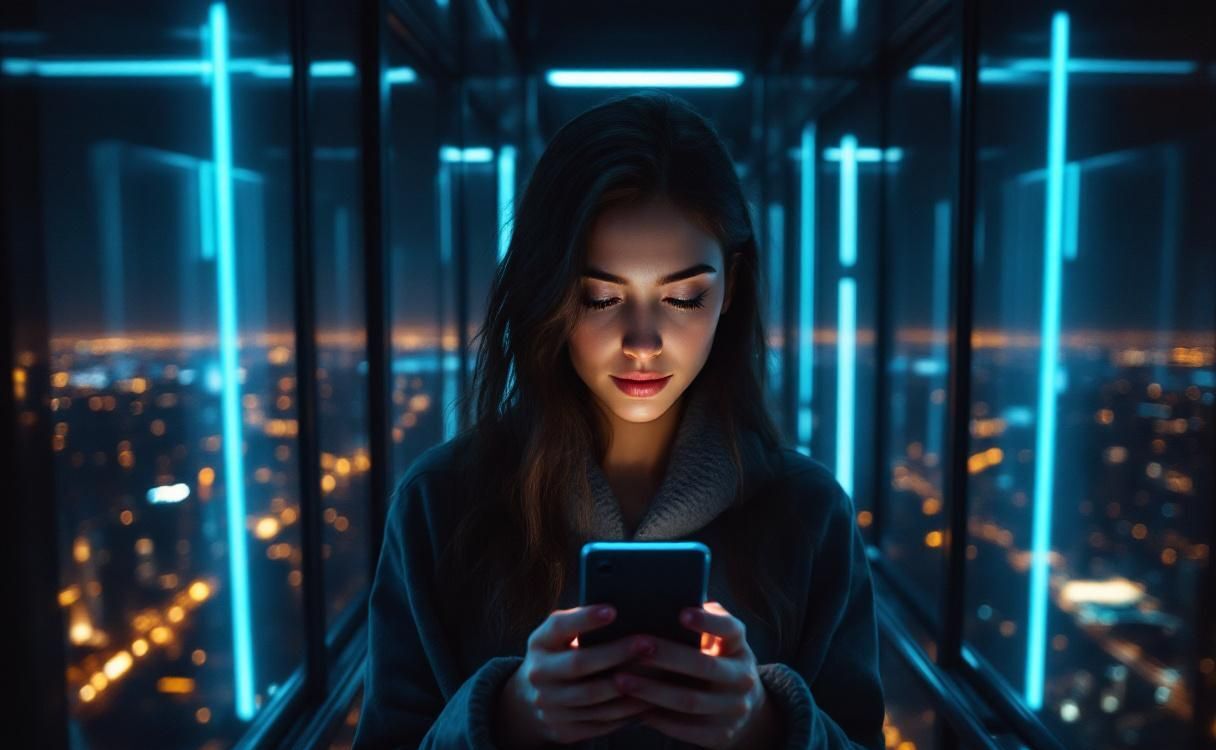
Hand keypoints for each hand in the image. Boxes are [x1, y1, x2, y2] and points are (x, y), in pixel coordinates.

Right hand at [495, 604, 656, 746]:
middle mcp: (539, 674)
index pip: (559, 626)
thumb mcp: (561, 635)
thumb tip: (626, 609)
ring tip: (658, 673)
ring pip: (594, 698)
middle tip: (648, 643)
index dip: (585, 619)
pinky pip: (600, 722)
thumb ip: (582, 624)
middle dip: (616, 653)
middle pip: (579, 664)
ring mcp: (549, 705)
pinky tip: (648, 700)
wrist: (533, 699)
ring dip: (628, 687)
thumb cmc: (561, 654)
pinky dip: (626, 712)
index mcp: (539, 642)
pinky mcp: (563, 730)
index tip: (613, 610)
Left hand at [612, 601, 778, 748]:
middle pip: (705, 666)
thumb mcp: (714, 639)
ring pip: (691, 701)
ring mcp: (734, 707)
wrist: (742, 706)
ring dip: (653, 691)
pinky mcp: (722, 734)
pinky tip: (635, 707)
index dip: (708, 621)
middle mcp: (742, 676)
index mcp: (738, 646)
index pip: (730, 629)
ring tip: (621, 680)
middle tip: (636, 647)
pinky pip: (687, 729)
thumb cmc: (713, 659)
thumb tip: (660, 596)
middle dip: (668, 657)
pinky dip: (659, 718)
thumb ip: (695, 620)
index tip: (682, 613)